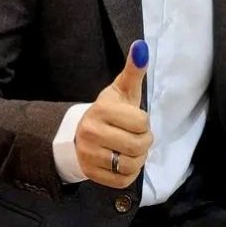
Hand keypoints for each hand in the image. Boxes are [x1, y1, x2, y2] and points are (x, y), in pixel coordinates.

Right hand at [75, 40, 152, 188]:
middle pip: (138, 145)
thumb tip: (142, 46)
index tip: (136, 121)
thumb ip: (134, 70)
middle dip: (144, 142)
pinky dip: (130, 173)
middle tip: (137, 136)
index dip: (144, 123)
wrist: (81, 133)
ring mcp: (88, 155)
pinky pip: (122, 180)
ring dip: (138, 159)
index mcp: (102, 109)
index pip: (142, 122)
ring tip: (131, 149)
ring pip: (131, 164)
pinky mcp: (90, 173)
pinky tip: (124, 161)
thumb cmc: (110, 110)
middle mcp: (91, 132)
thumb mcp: (122, 89)